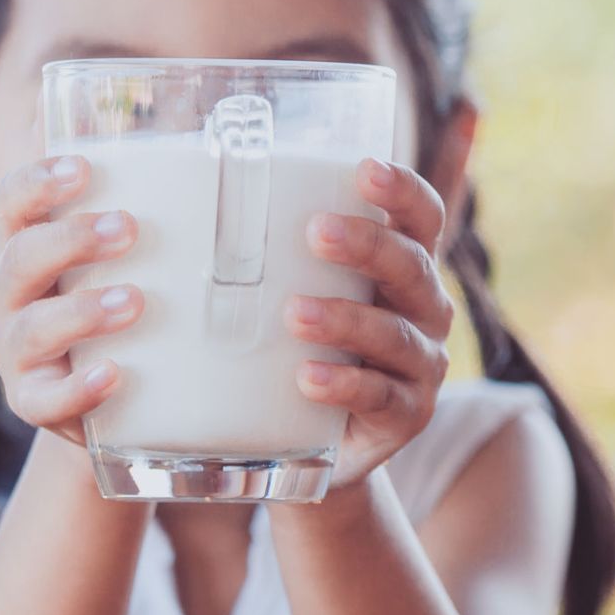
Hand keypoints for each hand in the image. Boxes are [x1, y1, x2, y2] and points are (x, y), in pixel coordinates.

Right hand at [0, 156, 140, 443]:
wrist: (112, 399)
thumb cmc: (121, 309)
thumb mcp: (127, 260)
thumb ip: (148, 214)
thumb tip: (208, 142)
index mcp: (28, 249)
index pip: (14, 205)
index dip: (37, 183)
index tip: (82, 168)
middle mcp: (11, 296)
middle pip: (19, 259)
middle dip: (71, 240)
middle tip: (129, 228)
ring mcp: (17, 352)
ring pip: (30, 329)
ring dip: (80, 312)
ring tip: (134, 301)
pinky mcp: (34, 402)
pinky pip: (44, 400)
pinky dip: (77, 388)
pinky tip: (113, 374)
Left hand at [287, 159, 456, 487]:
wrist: (311, 444)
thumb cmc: (298, 347)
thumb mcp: (296, 292)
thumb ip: (273, 249)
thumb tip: (190, 183)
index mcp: (404, 267)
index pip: (422, 218)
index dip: (402, 191)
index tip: (365, 169)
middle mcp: (424, 310)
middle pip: (413, 267)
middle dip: (368, 246)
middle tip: (315, 232)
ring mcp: (421, 365)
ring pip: (396, 334)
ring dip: (347, 319)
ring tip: (295, 313)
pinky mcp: (405, 415)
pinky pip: (381, 398)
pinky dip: (345, 386)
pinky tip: (308, 378)